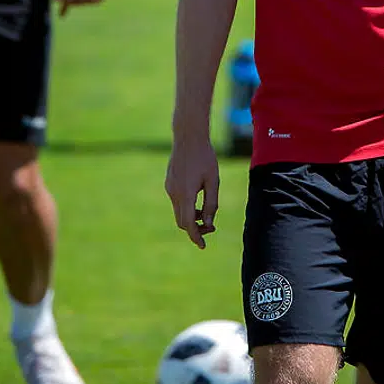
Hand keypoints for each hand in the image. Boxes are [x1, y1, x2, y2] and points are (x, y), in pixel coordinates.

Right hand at [166, 134, 219, 248]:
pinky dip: (187, 208)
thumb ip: (211, 203)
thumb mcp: (213, 181)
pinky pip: (177, 202)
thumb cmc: (205, 157)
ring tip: (207, 215)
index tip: (203, 246)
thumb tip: (208, 223)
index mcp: (185, 194)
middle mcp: (174, 193)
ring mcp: (169, 188)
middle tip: (211, 228)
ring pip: (179, 212)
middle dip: (195, 229)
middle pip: (182, 221)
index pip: (188, 223)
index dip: (196, 236)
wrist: (188, 137)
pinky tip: (198, 202)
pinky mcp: (169, 183)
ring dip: (191, 218)